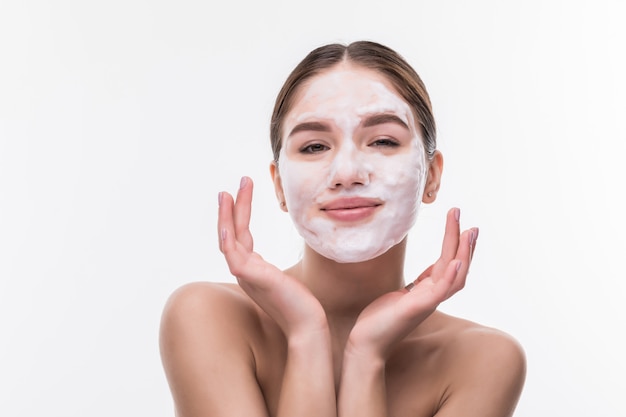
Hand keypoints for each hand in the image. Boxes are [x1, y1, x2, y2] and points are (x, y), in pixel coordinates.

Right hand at [218, 176, 327, 337]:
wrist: (308, 327)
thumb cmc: (302, 305)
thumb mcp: (286, 279)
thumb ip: (274, 270)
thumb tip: (275, 264)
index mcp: (252, 269)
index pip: (241, 235)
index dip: (240, 212)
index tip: (242, 190)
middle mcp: (245, 271)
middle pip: (232, 233)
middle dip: (233, 207)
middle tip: (237, 182)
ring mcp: (245, 276)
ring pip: (228, 240)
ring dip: (226, 216)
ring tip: (228, 193)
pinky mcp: (251, 279)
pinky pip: (233, 256)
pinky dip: (227, 239)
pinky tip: (227, 224)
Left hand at [346, 207, 477, 359]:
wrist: (367, 343)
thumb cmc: (381, 320)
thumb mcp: (402, 294)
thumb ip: (419, 284)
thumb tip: (431, 270)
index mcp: (428, 290)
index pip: (449, 264)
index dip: (456, 245)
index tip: (461, 224)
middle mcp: (432, 296)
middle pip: (457, 266)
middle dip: (464, 244)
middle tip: (472, 223)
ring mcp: (427, 302)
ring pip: (454, 276)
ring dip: (463, 253)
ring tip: (468, 232)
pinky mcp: (417, 308)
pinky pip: (439, 291)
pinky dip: (450, 276)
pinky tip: (455, 261)